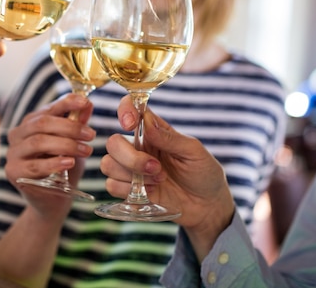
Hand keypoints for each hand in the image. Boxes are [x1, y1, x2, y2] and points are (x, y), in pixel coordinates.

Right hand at [6, 93, 94, 218]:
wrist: (53, 202)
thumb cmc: (63, 170)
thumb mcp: (73, 145)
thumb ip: (77, 125)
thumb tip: (87, 105)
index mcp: (30, 123)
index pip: (48, 109)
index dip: (66, 103)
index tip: (85, 102)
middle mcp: (18, 135)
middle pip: (41, 124)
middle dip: (69, 127)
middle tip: (91, 134)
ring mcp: (13, 154)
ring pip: (38, 142)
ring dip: (65, 144)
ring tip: (86, 150)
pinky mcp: (13, 172)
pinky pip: (34, 165)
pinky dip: (54, 163)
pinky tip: (70, 162)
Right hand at [100, 96, 234, 259]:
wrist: (207, 206)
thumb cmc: (204, 173)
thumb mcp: (194, 152)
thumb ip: (170, 138)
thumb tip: (146, 122)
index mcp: (153, 131)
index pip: (130, 110)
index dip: (124, 111)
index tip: (129, 124)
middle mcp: (138, 147)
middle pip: (113, 143)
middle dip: (131, 158)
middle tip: (156, 168)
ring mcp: (131, 169)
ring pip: (108, 164)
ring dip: (132, 176)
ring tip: (158, 181)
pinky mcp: (129, 189)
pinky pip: (111, 185)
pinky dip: (130, 190)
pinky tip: (151, 192)